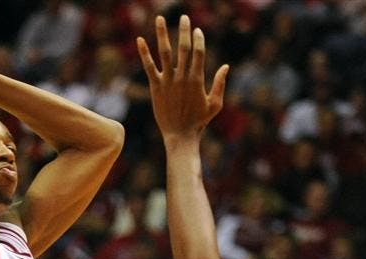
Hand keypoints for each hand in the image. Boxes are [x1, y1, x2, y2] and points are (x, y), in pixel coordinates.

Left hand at [136, 15, 228, 143]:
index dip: (198, 39)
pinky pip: (149, 67)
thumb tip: (225, 66)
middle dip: (184, 31)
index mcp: (197, 80)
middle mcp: (182, 77)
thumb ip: (220, 84)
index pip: (199, 53)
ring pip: (165, 52)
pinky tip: (139, 40)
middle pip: (183, 48)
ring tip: (159, 18)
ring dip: (162, 34)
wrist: (180, 136)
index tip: (197, 30)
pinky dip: (144, 53)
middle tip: (184, 16)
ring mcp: (168, 81)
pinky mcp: (156, 87)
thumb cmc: (199, 122)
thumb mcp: (215, 104)